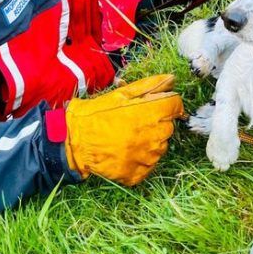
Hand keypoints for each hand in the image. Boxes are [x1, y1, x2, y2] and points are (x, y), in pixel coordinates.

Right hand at [64, 74, 183, 184]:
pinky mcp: (139, 174)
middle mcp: (154, 137)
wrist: (76, 141)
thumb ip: (150, 86)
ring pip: (160, 146)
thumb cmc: (98, 114)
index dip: (168, 103)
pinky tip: (126, 151)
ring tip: (128, 136)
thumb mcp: (122, 94)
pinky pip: (149, 164)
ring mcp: (148, 158)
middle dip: (157, 122)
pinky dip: (141, 159)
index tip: (157, 104)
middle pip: (169, 126)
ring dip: (150, 141)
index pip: (176, 106)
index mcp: (151, 113)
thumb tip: (172, 79)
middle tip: (135, 121)